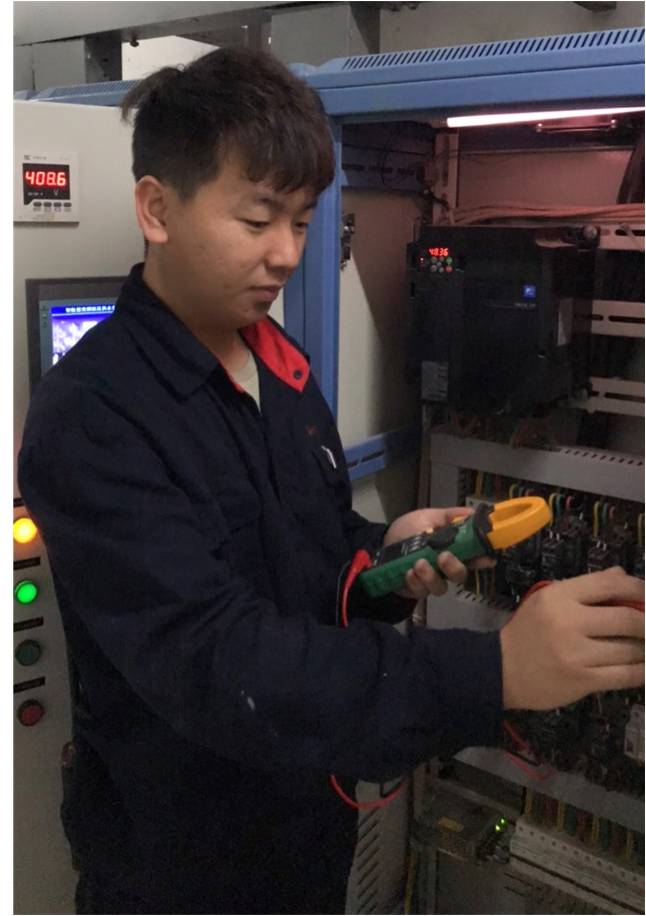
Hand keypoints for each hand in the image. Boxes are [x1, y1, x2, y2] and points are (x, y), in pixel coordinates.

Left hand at [383, 506, 495, 599]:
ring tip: (419, 563)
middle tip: (443, 557)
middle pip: (460, 575)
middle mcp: (446, 568)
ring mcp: (431, 580)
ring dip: (431, 576)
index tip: (486, 559)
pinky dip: (415, 581)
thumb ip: (450, 516)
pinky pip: (421, 591)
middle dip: (455, 567)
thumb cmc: (409, 529)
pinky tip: (408, 572)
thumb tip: (472, 512)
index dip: (482, 559)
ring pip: (441, 587)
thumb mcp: (429, 516)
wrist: (383, 543)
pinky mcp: (416, 589)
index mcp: (454, 549)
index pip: (474, 556)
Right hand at [500, 567, 644, 709]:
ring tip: (645, 646)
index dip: (639, 589)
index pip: (609, 584)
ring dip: (645, 648)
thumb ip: (585, 588)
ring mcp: (576, 653)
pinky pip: (625, 675)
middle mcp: (568, 622)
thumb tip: (622, 575)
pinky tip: (645, 667)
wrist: (500, 669)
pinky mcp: (582, 680)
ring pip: (630, 649)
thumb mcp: (548, 600)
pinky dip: (642, 671)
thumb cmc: (527, 632)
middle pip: (627, 618)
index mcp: (559, 596)